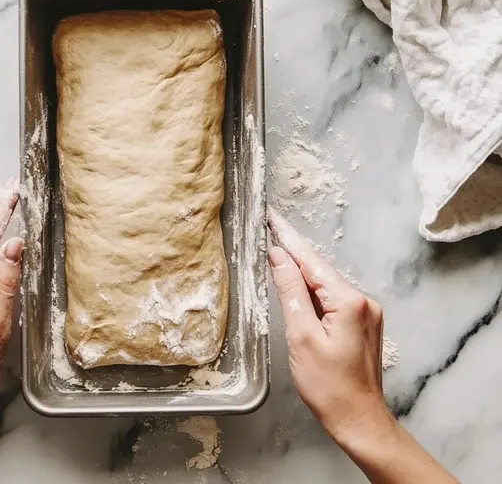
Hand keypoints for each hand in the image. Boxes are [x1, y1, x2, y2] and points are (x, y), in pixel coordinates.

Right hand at [267, 209, 387, 442]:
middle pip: (320, 269)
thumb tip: (279, 258)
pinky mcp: (362, 324)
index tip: (272, 217)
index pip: (311, 261)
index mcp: (349, 301)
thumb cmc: (329, 386)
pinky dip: (312, 288)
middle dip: (293, 249)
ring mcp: (366, 313)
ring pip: (325, 283)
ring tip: (278, 249)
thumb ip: (291, 292)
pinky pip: (332, 297)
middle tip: (271, 226)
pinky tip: (297, 283)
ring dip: (301, 269)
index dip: (288, 238)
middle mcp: (363, 301)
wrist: (359, 419)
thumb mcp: (301, 336)